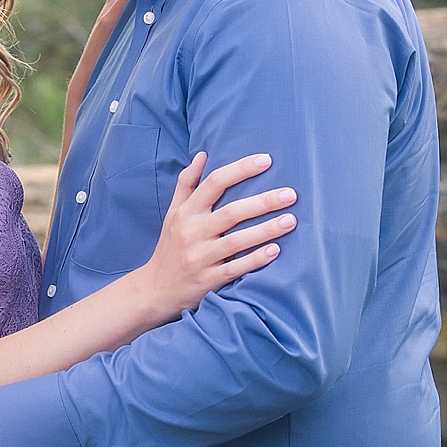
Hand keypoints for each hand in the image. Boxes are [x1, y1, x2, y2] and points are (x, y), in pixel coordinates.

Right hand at [147, 151, 296, 317]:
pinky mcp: (207, 280)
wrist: (155, 290)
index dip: (241, 169)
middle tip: (291, 194)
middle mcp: (192, 233)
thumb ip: (186, 184)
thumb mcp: (172, 214)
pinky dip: (255, 260)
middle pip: (232, 212)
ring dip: (266, 230)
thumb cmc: (170, 248)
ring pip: (237, 241)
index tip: (267, 160)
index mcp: (186, 213)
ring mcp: (199, 258)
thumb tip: (202, 155)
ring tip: (291, 220)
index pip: (214, 183)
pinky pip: (235, 268)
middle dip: (263, 202)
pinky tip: (275, 250)